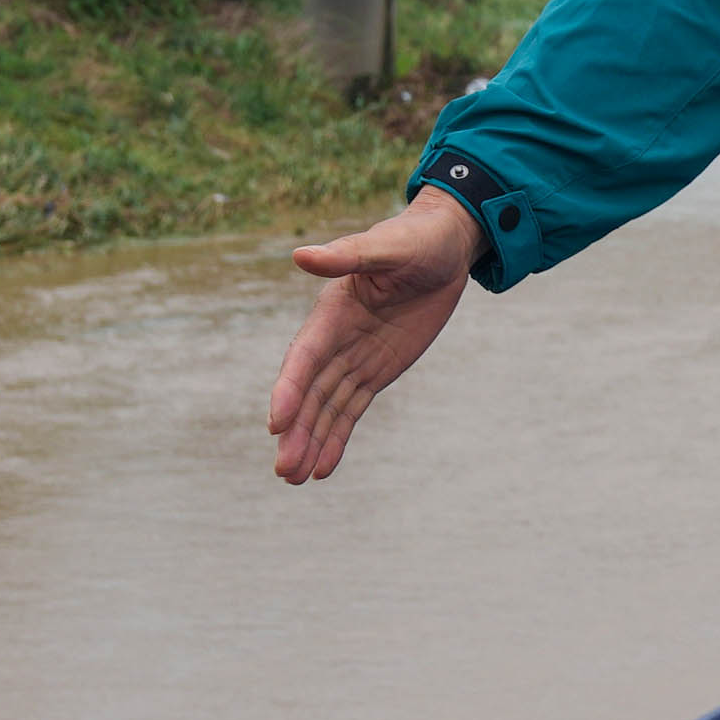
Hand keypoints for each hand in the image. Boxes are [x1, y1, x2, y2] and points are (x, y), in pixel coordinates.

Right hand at [266, 189, 482, 484]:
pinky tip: (322, 468)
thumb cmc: (414, 241)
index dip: (290, 389)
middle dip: (297, 431)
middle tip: (284, 470)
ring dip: (310, 442)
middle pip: (310, 392)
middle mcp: (335, 340)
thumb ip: (346, 255)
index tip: (276, 423)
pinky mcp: (374, 372)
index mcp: (331, 311)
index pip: (305, 356)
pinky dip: (336, 438)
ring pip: (327, 408)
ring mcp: (354, 359)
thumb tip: (302, 255)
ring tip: (294, 479)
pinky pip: (352, 409)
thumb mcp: (386, 247)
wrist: (443, 250)